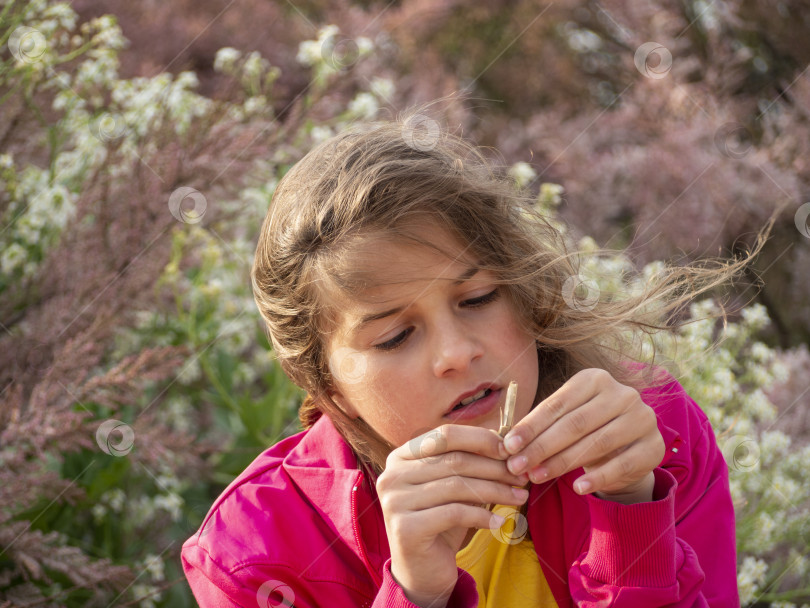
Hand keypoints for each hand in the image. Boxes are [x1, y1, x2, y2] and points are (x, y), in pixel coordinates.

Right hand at [377, 425, 529, 607]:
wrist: (422, 571)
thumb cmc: (441, 523)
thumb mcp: (453, 487)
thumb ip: (468, 462)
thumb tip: (505, 440)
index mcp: (401, 457)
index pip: (445, 435)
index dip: (481, 440)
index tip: (510, 451)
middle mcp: (392, 475)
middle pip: (454, 461)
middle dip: (494, 467)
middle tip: (521, 476)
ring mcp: (395, 501)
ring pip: (457, 486)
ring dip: (495, 491)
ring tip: (519, 497)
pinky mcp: (405, 528)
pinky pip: (454, 514)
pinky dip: (482, 517)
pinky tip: (500, 522)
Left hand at [502, 368, 664, 501]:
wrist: (629, 449)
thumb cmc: (587, 429)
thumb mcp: (565, 420)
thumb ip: (542, 427)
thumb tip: (508, 444)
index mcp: (595, 379)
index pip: (557, 404)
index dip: (531, 426)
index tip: (508, 446)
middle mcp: (622, 394)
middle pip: (574, 424)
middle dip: (542, 447)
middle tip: (517, 466)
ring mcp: (642, 418)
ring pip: (596, 443)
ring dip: (563, 463)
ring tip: (537, 477)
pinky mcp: (654, 446)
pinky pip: (622, 464)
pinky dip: (598, 477)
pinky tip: (578, 488)